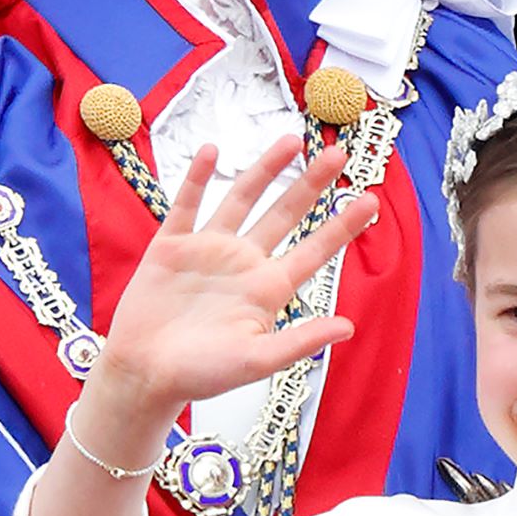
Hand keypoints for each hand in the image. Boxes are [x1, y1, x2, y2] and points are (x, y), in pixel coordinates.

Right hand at [95, 136, 377, 411]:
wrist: (146, 373)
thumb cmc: (202, 375)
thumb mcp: (258, 360)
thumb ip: (301, 341)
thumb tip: (348, 327)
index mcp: (268, 290)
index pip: (314, 251)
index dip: (342, 226)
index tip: (370, 201)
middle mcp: (244, 264)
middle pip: (285, 214)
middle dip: (311, 184)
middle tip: (338, 154)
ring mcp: (209, 251)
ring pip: (242, 199)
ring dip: (266, 169)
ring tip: (292, 140)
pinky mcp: (172, 246)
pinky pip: (187, 204)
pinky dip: (198, 178)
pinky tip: (212, 151)